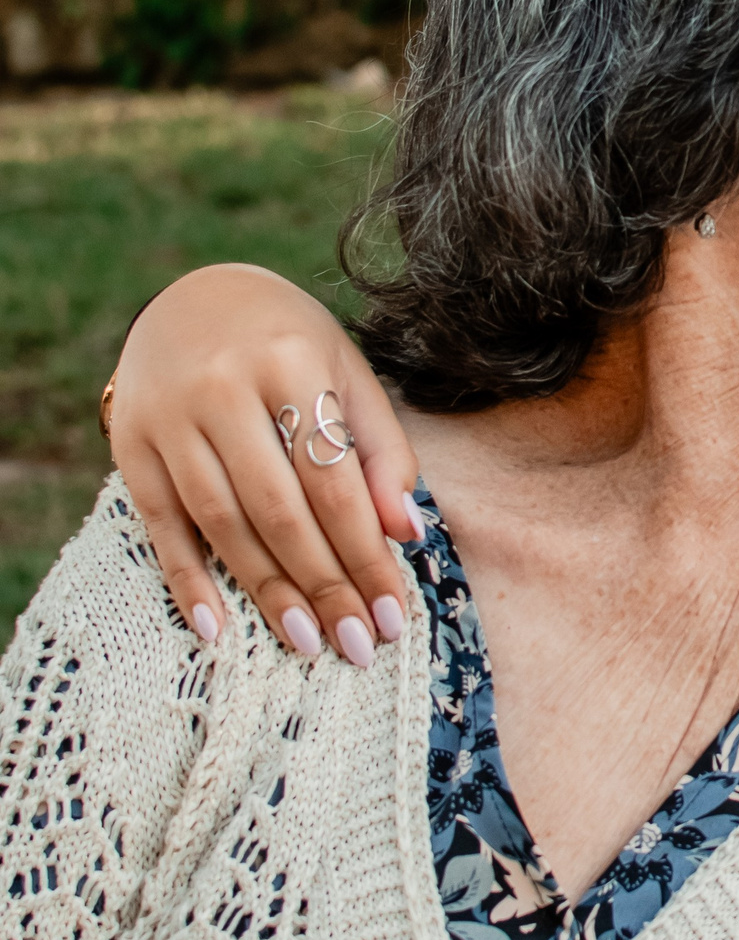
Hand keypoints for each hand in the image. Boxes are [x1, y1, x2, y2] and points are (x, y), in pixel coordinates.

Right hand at [107, 264, 421, 662]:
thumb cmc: (291, 345)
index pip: (334, 481)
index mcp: (291, 364)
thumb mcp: (349, 375)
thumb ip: (382, 451)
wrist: (194, 296)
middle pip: (280, 510)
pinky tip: (217, 627)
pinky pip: (161, 524)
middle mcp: (224, 390)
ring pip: (223, 523)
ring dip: (267, 591)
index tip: (393, 612)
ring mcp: (169, 418)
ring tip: (308, 641)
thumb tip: (407, 533)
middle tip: (359, 643)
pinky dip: (187, 580)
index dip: (365, 553)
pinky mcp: (130, 444)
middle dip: (325, 585)